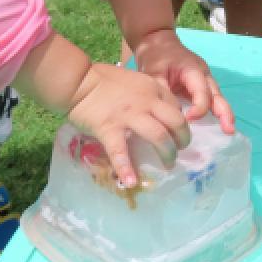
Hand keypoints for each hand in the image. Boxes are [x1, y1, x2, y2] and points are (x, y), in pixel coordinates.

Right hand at [65, 63, 189, 187]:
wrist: (79, 81)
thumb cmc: (104, 79)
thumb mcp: (136, 80)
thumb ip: (149, 94)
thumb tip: (158, 111)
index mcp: (153, 89)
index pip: (177, 108)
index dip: (181, 123)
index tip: (177, 134)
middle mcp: (147, 102)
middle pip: (176, 122)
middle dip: (183, 140)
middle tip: (179, 151)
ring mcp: (129, 116)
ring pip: (159, 136)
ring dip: (167, 153)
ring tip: (168, 165)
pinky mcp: (110, 129)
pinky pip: (120, 152)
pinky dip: (126, 169)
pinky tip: (131, 182)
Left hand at [133, 27, 233, 134]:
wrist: (156, 41)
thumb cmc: (156, 55)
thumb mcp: (153, 72)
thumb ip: (162, 91)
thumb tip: (170, 113)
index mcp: (193, 70)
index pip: (202, 92)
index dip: (198, 109)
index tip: (187, 121)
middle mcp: (204, 75)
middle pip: (217, 95)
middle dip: (224, 113)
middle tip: (229, 130)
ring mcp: (204, 80)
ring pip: (217, 98)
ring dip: (224, 114)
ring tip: (229, 130)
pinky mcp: (200, 86)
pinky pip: (210, 100)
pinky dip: (215, 112)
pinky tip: (218, 126)